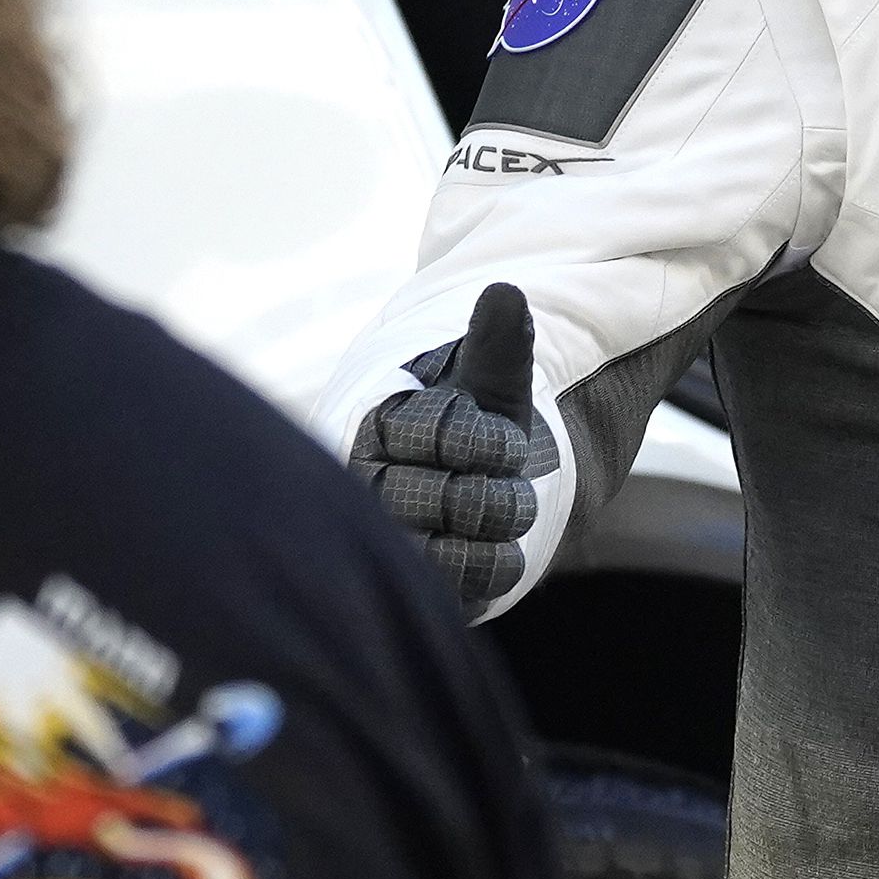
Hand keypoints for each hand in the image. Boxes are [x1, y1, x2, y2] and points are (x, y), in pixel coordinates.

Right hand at [351, 283, 559, 612]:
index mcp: (380, 427)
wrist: (477, 486)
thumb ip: (497, 340)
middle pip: (452, 498)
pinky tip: (497, 544)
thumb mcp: (492, 380)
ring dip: (500, 525)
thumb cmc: (477, 426)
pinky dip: (498, 564)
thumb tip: (504, 292)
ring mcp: (389, 541)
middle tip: (507, 475)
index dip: (485, 439)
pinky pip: (467, 587)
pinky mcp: (415, 585)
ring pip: (458, 549)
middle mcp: (370, 488)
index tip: (503, 434)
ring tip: (501, 506)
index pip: (438, 435)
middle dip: (499, 486)